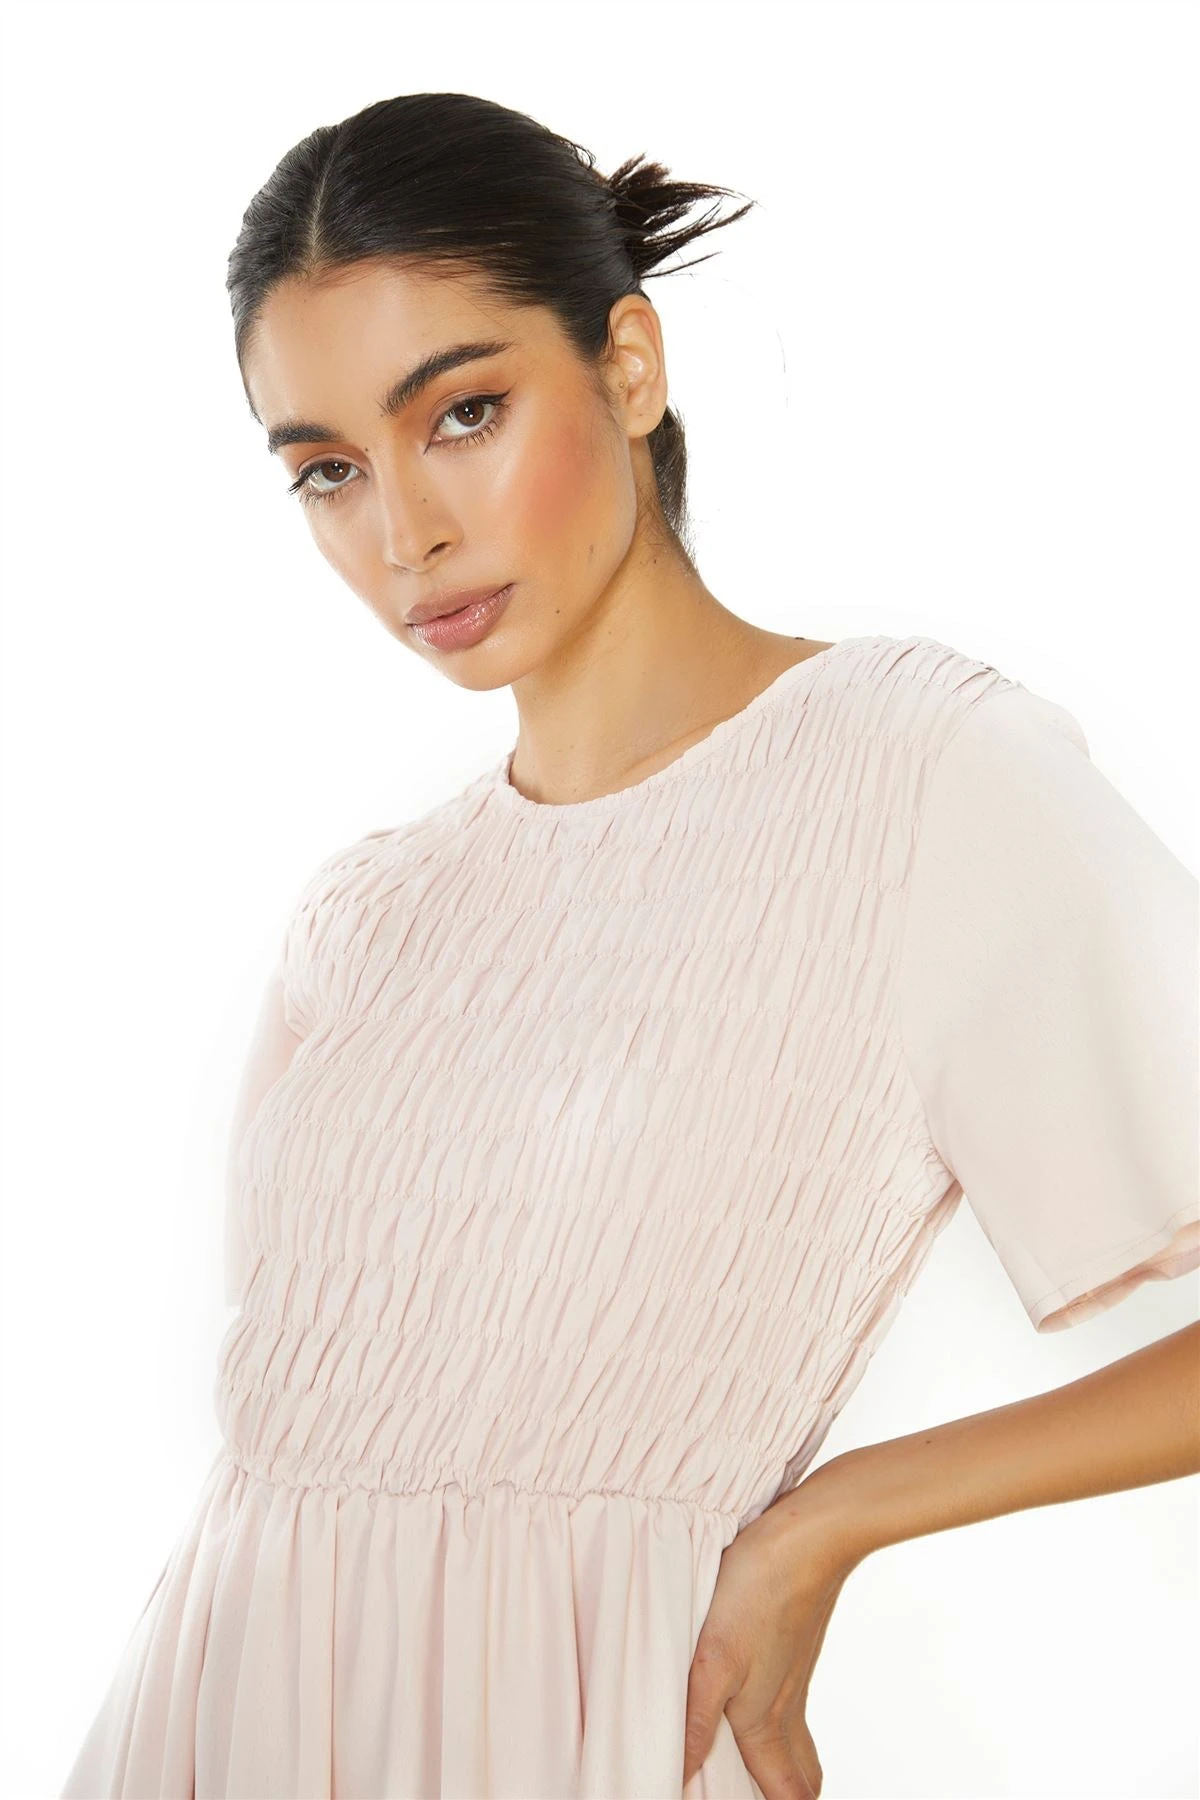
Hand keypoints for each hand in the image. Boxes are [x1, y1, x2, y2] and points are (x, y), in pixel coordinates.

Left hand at [682, 1480, 858, 1797]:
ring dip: (782, 1761)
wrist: (810, 1535)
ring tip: (755, 1766)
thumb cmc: (763, 1590)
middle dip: (785, 1796)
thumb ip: (696, 1719)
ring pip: (796, 1737)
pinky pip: (791, 1699)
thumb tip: (680, 1774)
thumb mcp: (714, 1658)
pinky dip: (776, 1717)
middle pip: (801, 1776)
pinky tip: (753, 1694)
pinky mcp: (795, 1643)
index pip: (787, 1794)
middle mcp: (787, 1705)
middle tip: (759, 1795)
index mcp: (766, 1720)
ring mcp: (795, 1673)